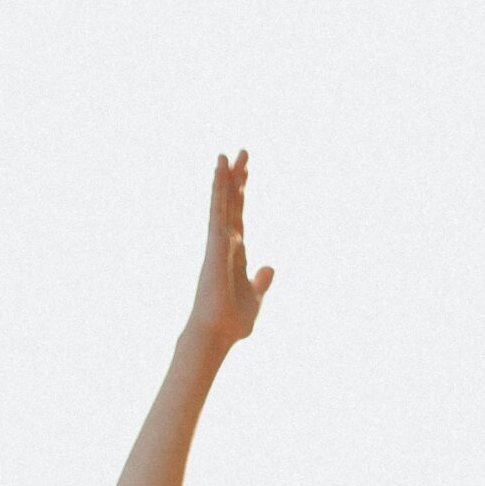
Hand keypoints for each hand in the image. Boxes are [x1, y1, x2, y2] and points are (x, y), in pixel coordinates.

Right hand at [188, 151, 274, 347]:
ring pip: (222, 202)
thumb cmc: (232, 323)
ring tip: (228, 153)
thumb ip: (261, 282)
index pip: (239, 216)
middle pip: (231, 204)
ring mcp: (218, 242)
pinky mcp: (214, 243)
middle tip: (243, 152)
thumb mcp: (256, 299)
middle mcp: (225, 244)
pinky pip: (217, 210)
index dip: (242, 194)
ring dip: (225, 177)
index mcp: (236, 254)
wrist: (217, 333)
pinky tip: (220, 170)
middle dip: (237, 178)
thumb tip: (270, 268)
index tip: (246, 172)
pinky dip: (218, 189)